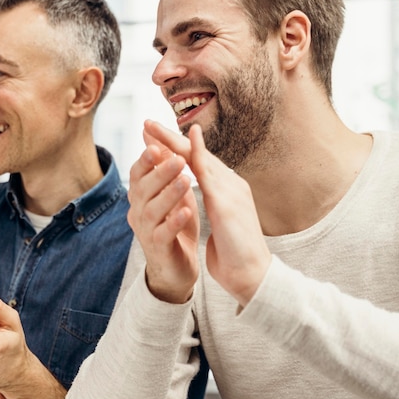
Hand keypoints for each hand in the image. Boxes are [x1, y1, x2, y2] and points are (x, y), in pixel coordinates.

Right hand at [127, 121, 199, 302]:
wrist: (176, 269)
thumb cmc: (174, 226)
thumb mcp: (170, 193)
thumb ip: (164, 169)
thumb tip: (156, 136)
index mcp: (141, 197)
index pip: (138, 173)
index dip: (146, 159)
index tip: (158, 144)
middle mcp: (139, 212)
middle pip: (143, 189)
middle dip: (159, 172)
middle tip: (178, 159)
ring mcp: (147, 232)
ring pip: (152, 210)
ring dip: (168, 194)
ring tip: (186, 180)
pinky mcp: (159, 249)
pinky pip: (163, 234)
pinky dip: (174, 221)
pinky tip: (187, 211)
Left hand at [143, 121, 270, 306]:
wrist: (252, 275)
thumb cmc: (234, 254)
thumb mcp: (221, 223)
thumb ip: (214, 206)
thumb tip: (207, 200)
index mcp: (227, 191)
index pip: (198, 164)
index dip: (176, 150)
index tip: (154, 138)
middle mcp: (231, 185)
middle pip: (197, 155)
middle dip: (171, 138)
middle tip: (147, 123)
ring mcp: (231, 191)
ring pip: (200, 159)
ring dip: (175, 141)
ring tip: (154, 127)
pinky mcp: (228, 203)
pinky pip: (209, 175)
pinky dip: (198, 156)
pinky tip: (186, 142)